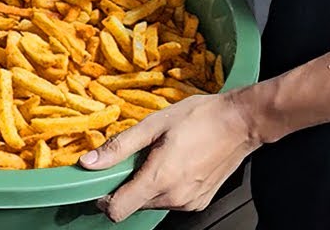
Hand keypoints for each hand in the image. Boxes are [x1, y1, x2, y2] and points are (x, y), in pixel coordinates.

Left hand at [80, 92, 261, 221]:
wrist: (240, 122)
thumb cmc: (200, 118)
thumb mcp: (152, 125)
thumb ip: (118, 147)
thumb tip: (89, 162)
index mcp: (160, 179)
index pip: (118, 210)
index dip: (104, 199)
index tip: (102, 181)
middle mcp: (175, 197)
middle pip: (133, 205)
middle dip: (126, 185)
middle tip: (135, 158)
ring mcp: (189, 202)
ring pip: (151, 203)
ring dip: (146, 185)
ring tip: (158, 157)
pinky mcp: (199, 202)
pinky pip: (170, 201)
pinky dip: (164, 186)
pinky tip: (173, 163)